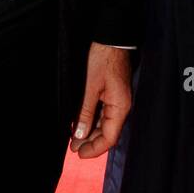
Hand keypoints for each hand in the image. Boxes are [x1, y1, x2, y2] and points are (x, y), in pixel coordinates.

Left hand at [69, 43, 131, 159]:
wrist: (110, 38)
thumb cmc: (102, 59)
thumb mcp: (90, 86)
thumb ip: (85, 112)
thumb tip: (79, 136)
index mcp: (120, 107)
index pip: (110, 137)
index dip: (95, 149)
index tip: (79, 154)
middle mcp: (121, 106)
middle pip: (107, 132)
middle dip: (90, 142)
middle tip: (72, 147)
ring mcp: (117, 100)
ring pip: (104, 123)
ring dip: (90, 132)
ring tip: (73, 138)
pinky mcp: (112, 94)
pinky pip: (103, 113)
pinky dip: (91, 120)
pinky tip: (79, 123)